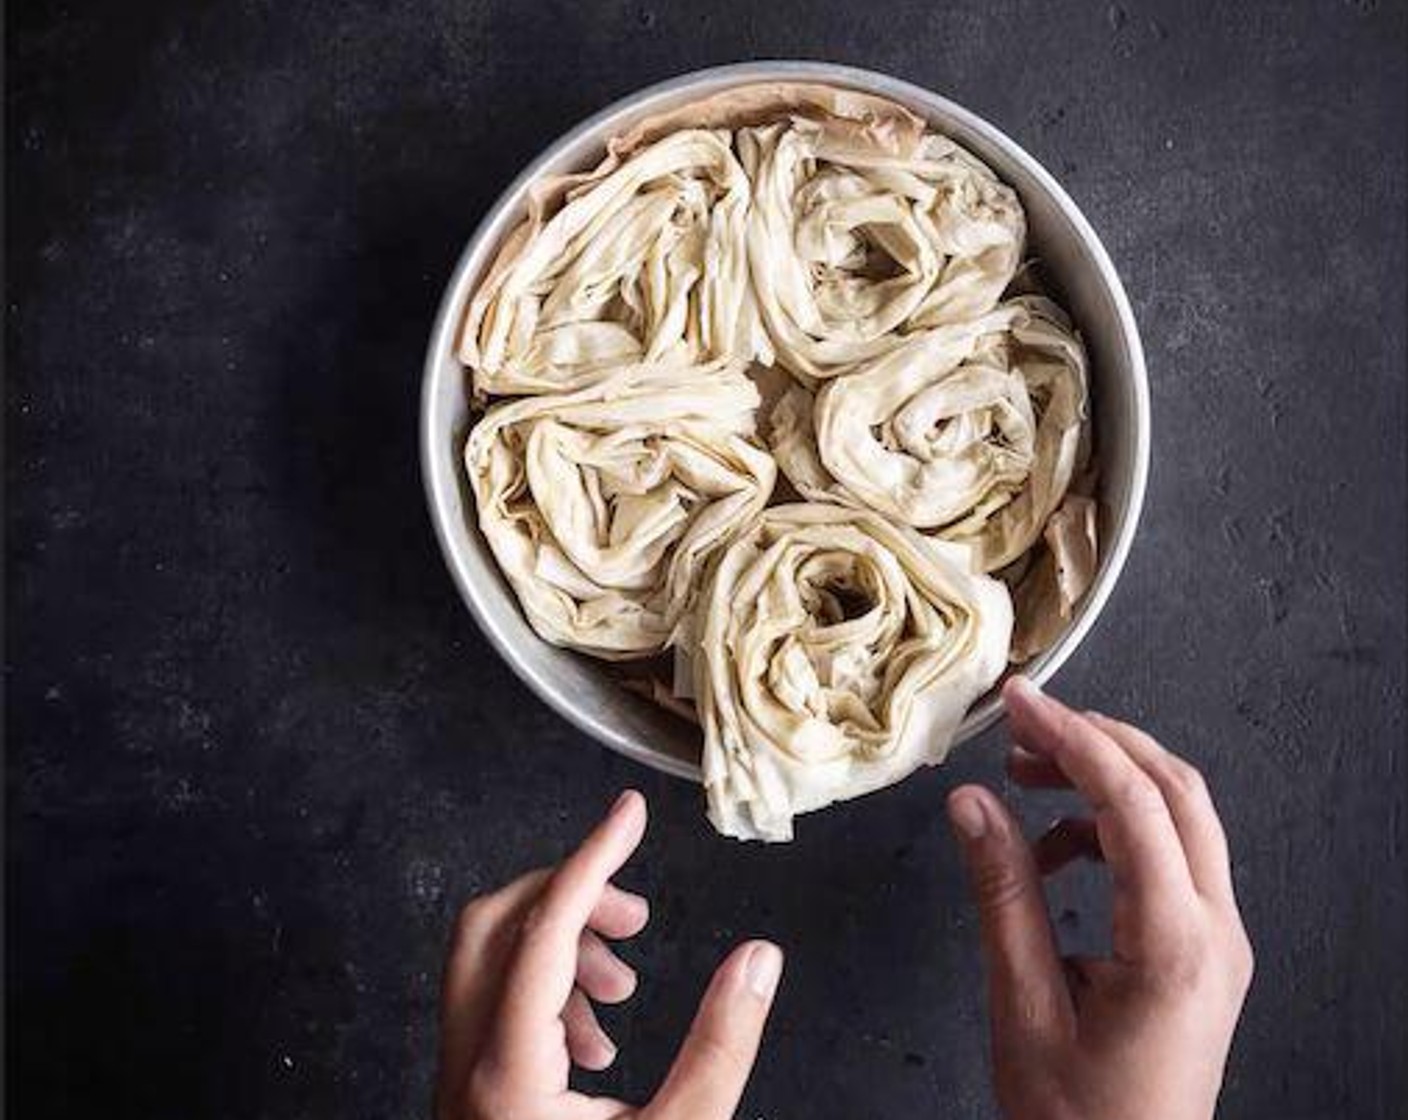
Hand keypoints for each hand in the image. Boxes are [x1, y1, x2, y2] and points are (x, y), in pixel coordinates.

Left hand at [434, 790, 783, 1119]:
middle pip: (491, 924)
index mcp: (507, 1070)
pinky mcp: (467, 1098)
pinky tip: (597, 1039)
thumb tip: (759, 957)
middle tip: (638, 914)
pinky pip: (489, 1006)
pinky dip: (543, 991)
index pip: (545, 926)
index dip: (593, 857)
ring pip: (485, 962)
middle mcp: (465, 1065)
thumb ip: (720, 1048)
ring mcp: (456, 1082)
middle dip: (568, 896)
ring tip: (626, 983)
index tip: (629, 813)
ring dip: (559, 946)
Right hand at [948, 678, 1253, 1119]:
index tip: (1021, 702)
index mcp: (1175, 945)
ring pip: (1180, 815)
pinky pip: (1170, 855)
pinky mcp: (1204, 949)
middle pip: (1175, 789)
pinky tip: (1051, 848)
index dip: (1071, 737)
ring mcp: (1218, 940)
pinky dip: (1111, 827)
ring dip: (1105, 780)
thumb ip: (1002, 895)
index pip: (1132, 802)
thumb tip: (974, 804)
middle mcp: (1215, 933)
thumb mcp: (1023, 1007)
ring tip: (1025, 780)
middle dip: (1097, 740)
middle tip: (1024, 723)